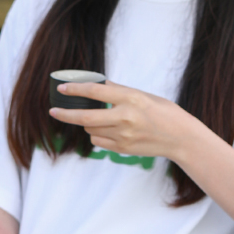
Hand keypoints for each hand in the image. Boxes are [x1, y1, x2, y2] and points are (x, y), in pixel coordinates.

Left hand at [49, 79, 197, 162]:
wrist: (180, 138)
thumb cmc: (163, 112)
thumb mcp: (143, 95)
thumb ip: (119, 91)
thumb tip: (97, 85)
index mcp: (130, 98)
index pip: (95, 92)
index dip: (75, 90)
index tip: (62, 88)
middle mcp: (125, 117)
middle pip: (85, 117)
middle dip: (65, 114)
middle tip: (53, 111)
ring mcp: (123, 135)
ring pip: (91, 130)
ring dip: (88, 124)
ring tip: (103, 119)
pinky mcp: (123, 149)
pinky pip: (99, 142)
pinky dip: (97, 136)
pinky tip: (110, 131)